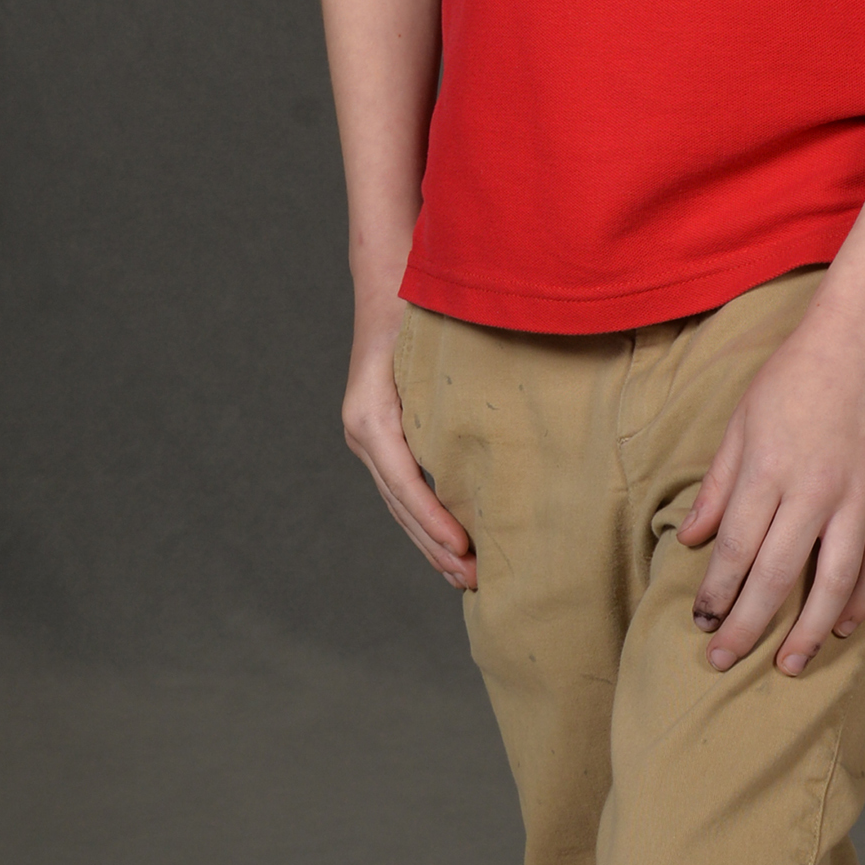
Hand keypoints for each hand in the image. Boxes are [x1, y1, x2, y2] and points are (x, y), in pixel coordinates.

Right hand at [342, 327, 475, 592]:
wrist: (386, 283)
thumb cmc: (416, 306)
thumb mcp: (433, 342)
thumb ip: (454, 385)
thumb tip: (501, 426)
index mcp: (370, 415)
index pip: (403, 481)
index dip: (433, 518)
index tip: (464, 548)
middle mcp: (362, 431)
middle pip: (399, 503)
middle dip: (435, 545)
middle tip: (475, 582)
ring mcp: (367, 437)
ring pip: (399, 504)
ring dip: (430, 542)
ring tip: (464, 578)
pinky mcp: (380, 438)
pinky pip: (402, 489)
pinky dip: (425, 518)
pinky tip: (450, 543)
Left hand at [675, 311, 864, 676]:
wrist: (864, 343)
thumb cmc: (793, 378)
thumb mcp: (741, 423)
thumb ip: (718, 487)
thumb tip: (689, 540)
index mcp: (769, 470)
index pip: (736, 549)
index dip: (716, 594)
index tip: (701, 622)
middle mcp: (814, 491)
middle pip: (776, 576)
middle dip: (746, 626)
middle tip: (723, 660)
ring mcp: (858, 498)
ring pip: (834, 583)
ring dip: (807, 631)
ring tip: (787, 665)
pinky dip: (862, 601)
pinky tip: (841, 626)